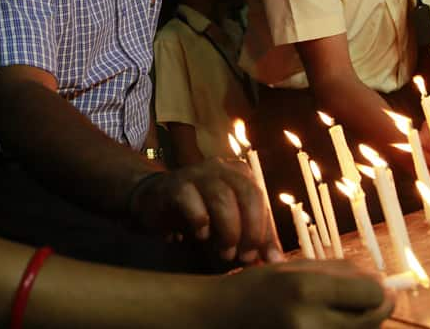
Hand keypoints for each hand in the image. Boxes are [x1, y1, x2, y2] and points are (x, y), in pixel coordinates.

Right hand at [129, 157, 280, 263]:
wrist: (154, 200)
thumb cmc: (199, 213)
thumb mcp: (230, 225)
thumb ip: (252, 237)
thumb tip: (275, 261)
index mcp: (240, 174)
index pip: (261, 199)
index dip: (266, 231)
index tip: (267, 259)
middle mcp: (221, 168)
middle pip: (247, 193)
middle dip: (251, 229)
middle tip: (246, 256)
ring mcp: (197, 174)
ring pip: (221, 197)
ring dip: (228, 229)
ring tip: (225, 252)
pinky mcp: (174, 185)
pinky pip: (191, 200)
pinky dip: (200, 221)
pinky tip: (201, 236)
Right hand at [203, 260, 391, 328]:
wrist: (222, 318)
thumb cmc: (258, 287)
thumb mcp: (296, 268)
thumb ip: (341, 271)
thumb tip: (381, 280)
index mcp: (306, 290)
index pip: (372, 294)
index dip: (380, 289)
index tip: (379, 285)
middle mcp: (310, 323)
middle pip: (372, 320)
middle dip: (377, 307)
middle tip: (370, 298)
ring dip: (361, 323)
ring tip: (342, 310)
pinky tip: (330, 322)